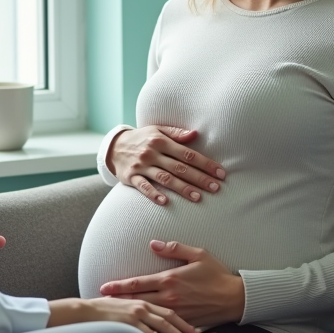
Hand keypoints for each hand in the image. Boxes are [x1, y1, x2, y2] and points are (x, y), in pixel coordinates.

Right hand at [47, 297, 196, 332]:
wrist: (84, 312)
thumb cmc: (102, 312)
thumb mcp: (124, 309)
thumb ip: (139, 316)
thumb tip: (152, 331)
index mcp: (144, 301)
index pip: (169, 311)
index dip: (184, 320)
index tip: (197, 330)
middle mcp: (143, 305)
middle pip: (171, 316)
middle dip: (187, 327)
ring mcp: (136, 313)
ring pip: (163, 324)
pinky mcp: (128, 322)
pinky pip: (146, 331)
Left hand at [99, 240, 243, 327]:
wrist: (235, 298)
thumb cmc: (217, 274)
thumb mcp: (198, 254)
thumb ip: (174, 248)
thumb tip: (153, 244)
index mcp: (170, 279)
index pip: (137, 283)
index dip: (118, 286)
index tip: (103, 287)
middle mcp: (169, 297)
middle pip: (136, 300)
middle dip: (117, 302)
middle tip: (100, 304)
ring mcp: (175, 311)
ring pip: (146, 314)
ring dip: (129, 314)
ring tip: (113, 316)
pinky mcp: (182, 322)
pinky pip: (162, 325)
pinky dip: (148, 326)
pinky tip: (138, 328)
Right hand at [106, 126, 225, 205]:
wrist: (114, 146)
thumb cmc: (141, 138)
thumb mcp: (157, 130)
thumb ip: (176, 133)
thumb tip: (196, 134)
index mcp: (161, 141)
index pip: (187, 154)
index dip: (205, 163)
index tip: (220, 173)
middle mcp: (152, 153)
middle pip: (179, 168)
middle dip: (199, 178)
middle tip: (215, 188)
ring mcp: (141, 166)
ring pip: (165, 179)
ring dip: (182, 188)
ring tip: (198, 197)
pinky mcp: (131, 177)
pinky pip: (143, 187)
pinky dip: (154, 194)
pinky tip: (165, 202)